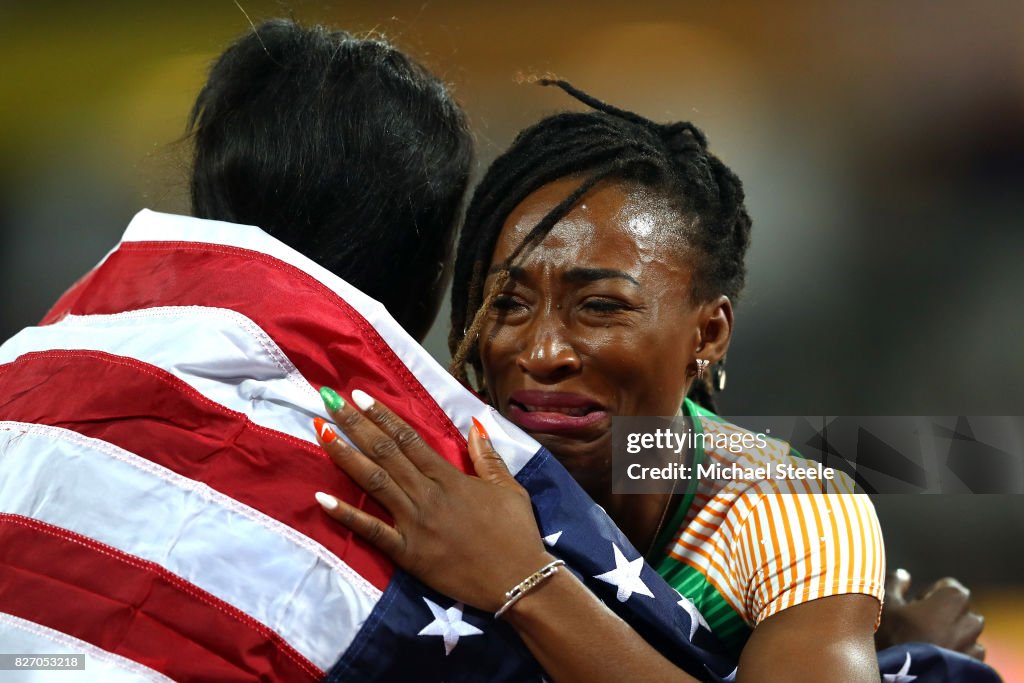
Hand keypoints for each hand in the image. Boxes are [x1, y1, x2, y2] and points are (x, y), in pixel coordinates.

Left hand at [312, 387, 553, 611]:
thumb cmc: (516, 533)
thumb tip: (475, 424)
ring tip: (322, 432)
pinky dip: (347, 515)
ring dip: (346, 456)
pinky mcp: (407, 552)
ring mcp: (414, 523)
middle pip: (385, 452)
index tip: (359, 396)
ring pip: (374, 482)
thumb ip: (488, 457)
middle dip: (356, 425)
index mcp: (449, 478)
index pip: (409, 439)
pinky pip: (372, 530)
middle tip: (329, 401)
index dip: (383, 416)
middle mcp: (427, 494)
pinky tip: (322, 498)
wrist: (517, 580)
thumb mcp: (508, 488)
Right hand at [876, 569, 984, 659]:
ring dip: (952, 634)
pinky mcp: (972, 667)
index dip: (930, 593)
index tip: (915, 605)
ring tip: (928, 642)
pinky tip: (935, 656)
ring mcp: (973, 646)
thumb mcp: (885, 603)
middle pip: (960, 609)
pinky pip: (968, 654)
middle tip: (920, 623)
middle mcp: (970, 621)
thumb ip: (895, 583)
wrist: (903, 678)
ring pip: (966, 633)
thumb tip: (904, 576)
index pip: (949, 586)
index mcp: (953, 599)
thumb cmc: (893, 636)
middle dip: (944, 613)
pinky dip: (956, 652)